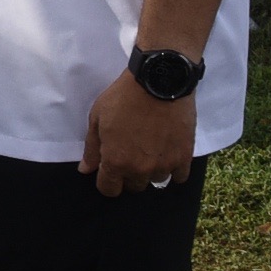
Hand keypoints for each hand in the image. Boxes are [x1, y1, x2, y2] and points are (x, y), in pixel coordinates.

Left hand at [79, 71, 195, 195]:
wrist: (159, 80)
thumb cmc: (123, 97)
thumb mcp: (97, 117)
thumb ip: (91, 148)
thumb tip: (86, 170)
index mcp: (116, 162)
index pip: (109, 189)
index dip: (107, 179)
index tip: (110, 166)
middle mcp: (140, 170)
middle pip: (133, 186)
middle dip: (129, 173)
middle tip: (131, 151)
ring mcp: (164, 165)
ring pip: (155, 180)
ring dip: (152, 170)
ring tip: (152, 147)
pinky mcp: (184, 157)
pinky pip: (179, 176)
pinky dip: (174, 168)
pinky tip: (169, 152)